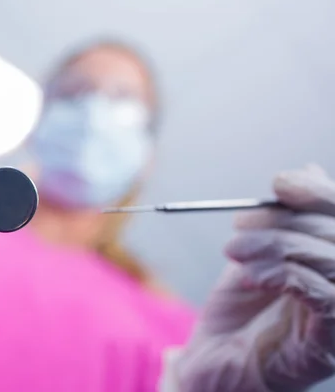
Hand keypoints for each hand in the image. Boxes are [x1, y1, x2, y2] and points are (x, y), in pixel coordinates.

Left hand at [176, 165, 334, 391]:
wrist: (214, 364)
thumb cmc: (238, 312)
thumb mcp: (256, 255)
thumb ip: (283, 221)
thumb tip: (307, 171)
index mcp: (332, 263)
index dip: (320, 194)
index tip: (280, 183)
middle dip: (286, 221)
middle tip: (241, 223)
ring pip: (333, 261)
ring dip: (278, 246)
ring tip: (234, 250)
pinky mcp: (331, 345)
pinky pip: (323, 296)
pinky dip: (282, 274)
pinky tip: (248, 275)